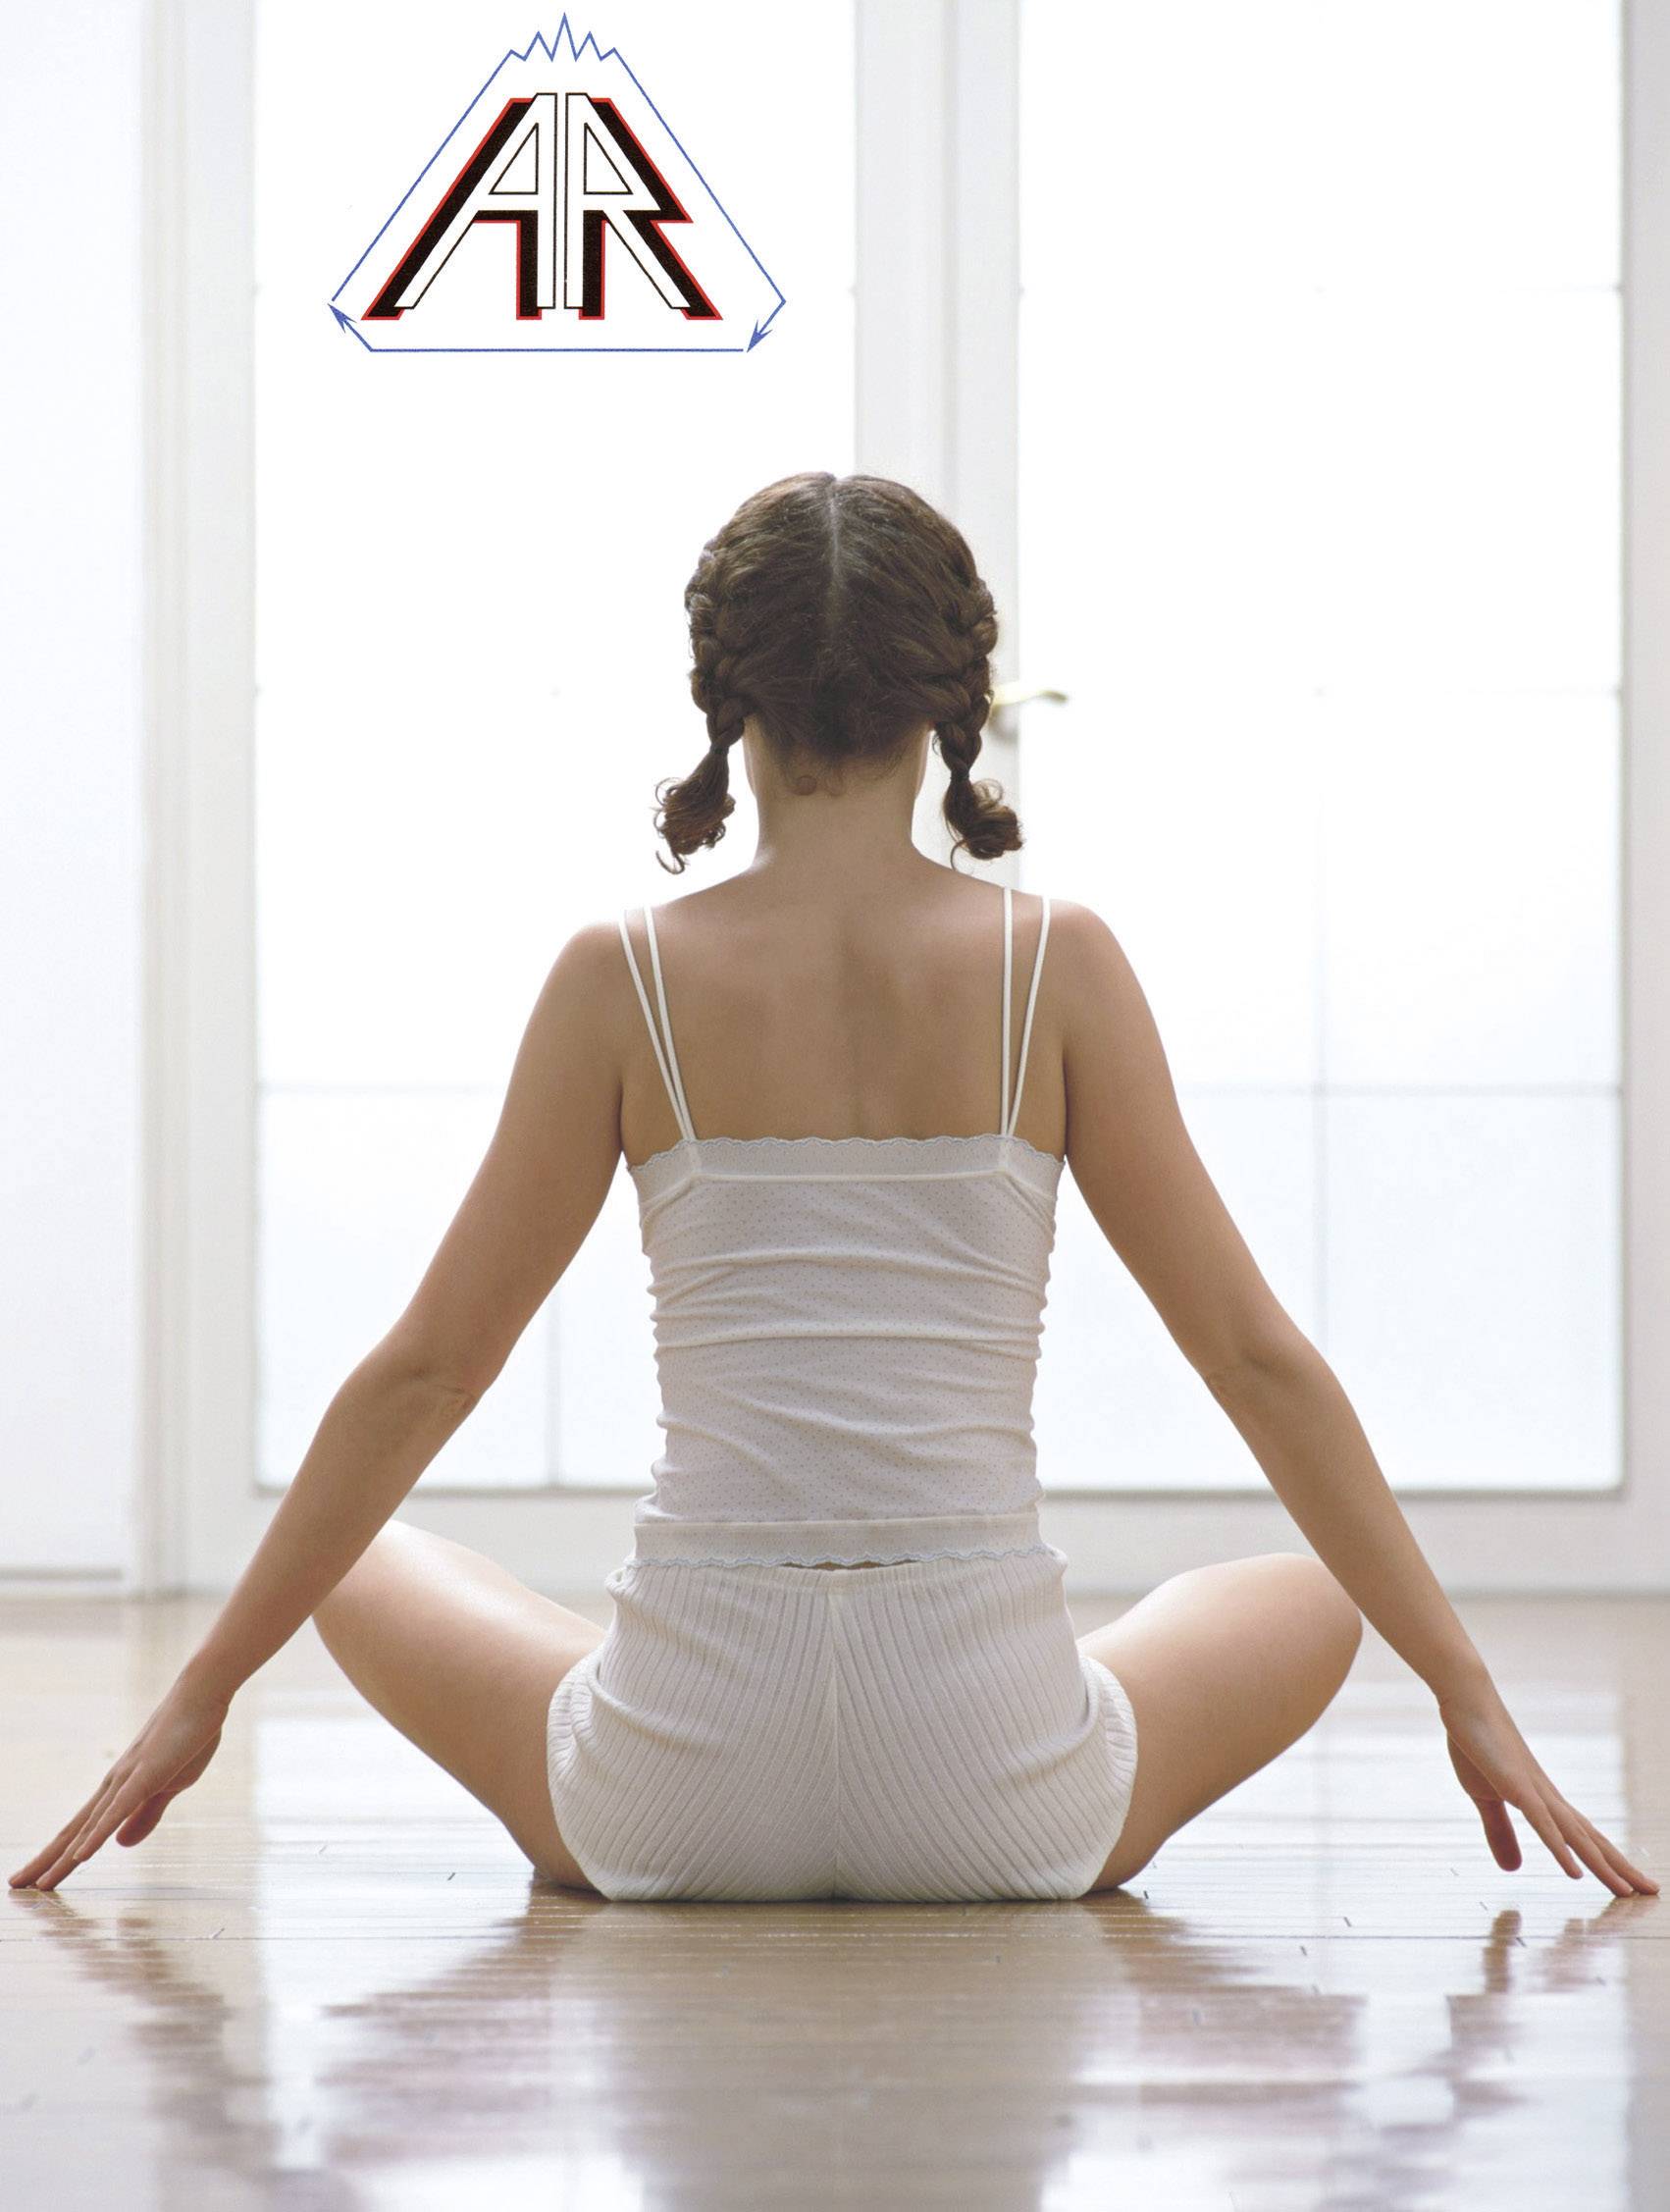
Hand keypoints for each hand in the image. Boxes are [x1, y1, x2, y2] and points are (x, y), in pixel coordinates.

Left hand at [9, 1677, 230, 1892]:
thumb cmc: (187, 1738)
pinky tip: (79, 1857)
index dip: (57, 1854)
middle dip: (45, 1861)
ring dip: (62, 1858)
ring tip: (40, 1884)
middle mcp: (112, 1786)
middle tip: (15, 1885)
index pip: (80, 1829)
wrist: (201, 1697)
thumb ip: (146, 1815)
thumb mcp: (170, 1786)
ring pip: (87, 1828)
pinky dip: (96, 1836)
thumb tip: (120, 1845)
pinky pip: (116, 1811)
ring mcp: (125, 1781)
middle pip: (72, 1831)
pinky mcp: (144, 1776)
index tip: (36, 1876)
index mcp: (118, 1790)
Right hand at [1438, 1679, 1657, 1897]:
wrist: (1467, 1701)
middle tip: (1652, 1891)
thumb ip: (1499, 1831)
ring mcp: (1536, 1792)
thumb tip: (1514, 1870)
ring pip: (1577, 1837)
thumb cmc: (1477, 1744)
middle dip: (1621, 1867)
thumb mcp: (1485, 1796)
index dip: (1610, 1861)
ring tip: (1627, 1891)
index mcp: (1544, 1801)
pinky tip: (1576, 1874)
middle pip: (1593, 1839)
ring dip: (1603, 1865)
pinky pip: (1543, 1824)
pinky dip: (1561, 1850)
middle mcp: (1550, 1798)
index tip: (1633, 1883)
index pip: (1585, 1837)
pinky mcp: (1516, 1787)